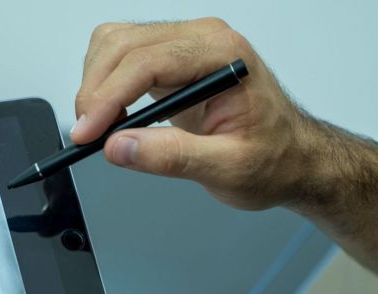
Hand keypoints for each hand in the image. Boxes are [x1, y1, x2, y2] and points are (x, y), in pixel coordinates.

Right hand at [72, 18, 314, 210]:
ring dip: (95, 84)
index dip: (108, 95)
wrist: (291, 158)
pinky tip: (111, 116)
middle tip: (86, 136)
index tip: (87, 131)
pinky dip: (104, 84)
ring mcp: (185, 46)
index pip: (148, 60)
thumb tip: (119, 147)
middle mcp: (202, 40)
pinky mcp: (171, 60)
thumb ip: (172, 157)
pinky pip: (121, 56)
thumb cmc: (273, 159)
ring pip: (115, 43)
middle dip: (94, 91)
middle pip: (123, 44)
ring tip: (99, 128)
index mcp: (223, 55)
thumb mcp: (228, 169)